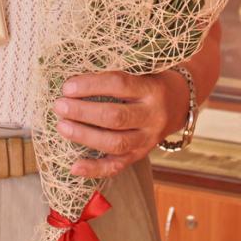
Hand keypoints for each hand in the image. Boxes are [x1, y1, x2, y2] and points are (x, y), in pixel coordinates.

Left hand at [52, 69, 188, 178]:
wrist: (180, 102)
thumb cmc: (151, 80)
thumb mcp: (141, 70)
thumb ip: (114, 74)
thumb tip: (75, 80)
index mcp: (151, 89)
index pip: (118, 85)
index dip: (91, 85)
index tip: (68, 86)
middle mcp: (152, 116)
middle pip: (115, 117)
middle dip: (83, 112)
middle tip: (59, 106)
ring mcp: (148, 139)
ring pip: (115, 143)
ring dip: (85, 137)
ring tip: (62, 127)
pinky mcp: (141, 155)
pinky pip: (117, 166)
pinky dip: (95, 169)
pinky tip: (74, 167)